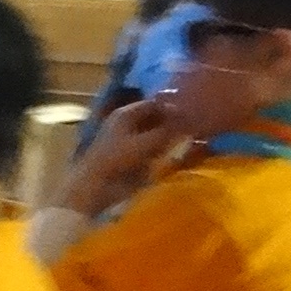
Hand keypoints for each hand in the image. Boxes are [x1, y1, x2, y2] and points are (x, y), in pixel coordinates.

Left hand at [61, 97, 182, 213]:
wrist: (94, 187)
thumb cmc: (117, 160)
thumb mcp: (146, 143)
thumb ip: (168, 131)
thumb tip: (188, 121)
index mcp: (126, 114)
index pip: (154, 103)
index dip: (173, 107)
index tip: (194, 114)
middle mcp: (125, 123)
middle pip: (154, 118)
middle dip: (172, 122)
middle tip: (195, 127)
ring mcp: (125, 140)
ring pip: (152, 133)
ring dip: (167, 137)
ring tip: (189, 140)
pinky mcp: (127, 156)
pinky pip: (149, 149)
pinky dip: (161, 150)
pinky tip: (175, 155)